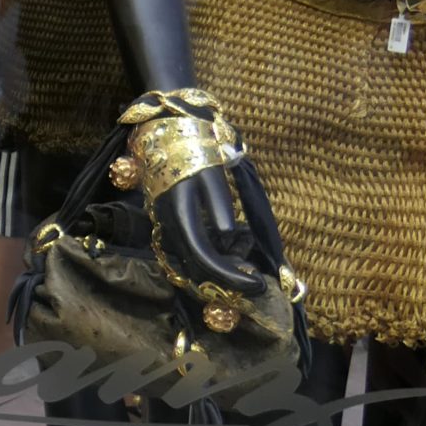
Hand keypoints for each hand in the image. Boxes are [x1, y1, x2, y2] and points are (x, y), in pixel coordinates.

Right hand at [153, 165, 266, 298]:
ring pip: (192, 268)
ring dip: (221, 273)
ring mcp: (166, 234)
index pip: (205, 258)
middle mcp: (169, 231)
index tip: (258, 283)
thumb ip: (218, 203)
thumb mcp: (211, 174)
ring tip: (247, 260)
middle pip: (197, 270)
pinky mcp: (170, 233)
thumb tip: (227, 233)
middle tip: (258, 279)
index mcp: (180, 216)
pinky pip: (191, 259)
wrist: (167, 142)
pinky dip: (213, 263)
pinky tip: (232, 252)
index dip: (231, 276)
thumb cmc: (195, 155)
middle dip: (229, 280)